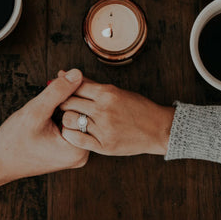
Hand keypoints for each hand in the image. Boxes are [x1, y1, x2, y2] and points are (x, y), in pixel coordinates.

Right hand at [0, 69, 88, 191]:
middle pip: (84, 113)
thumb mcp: (35, 112)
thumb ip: (57, 92)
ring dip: (68, 102)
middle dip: (72, 94)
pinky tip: (55, 104)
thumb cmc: (14, 142)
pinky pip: (73, 124)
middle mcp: (82, 153)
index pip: (87, 110)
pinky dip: (65, 112)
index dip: (76, 89)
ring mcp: (76, 152)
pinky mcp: (70, 149)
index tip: (63, 77)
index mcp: (78, 149)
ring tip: (54, 93)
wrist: (1, 162)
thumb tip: (77, 74)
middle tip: (59, 80)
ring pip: (78, 117)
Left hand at [60, 75, 174, 155]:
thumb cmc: (138, 108)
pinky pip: (76, 139)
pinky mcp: (104, 145)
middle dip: (63, 103)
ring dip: (66, 119)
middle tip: (66, 106)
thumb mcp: (116, 91)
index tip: (64, 93)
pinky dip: (71, 135)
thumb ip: (90, 84)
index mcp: (107, 93)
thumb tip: (65, 74)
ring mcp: (104, 128)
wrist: (157, 129)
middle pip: (68, 102)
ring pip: (69, 120)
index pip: (74, 86)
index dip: (65, 89)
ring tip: (72, 119)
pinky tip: (75, 132)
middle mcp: (104, 109)